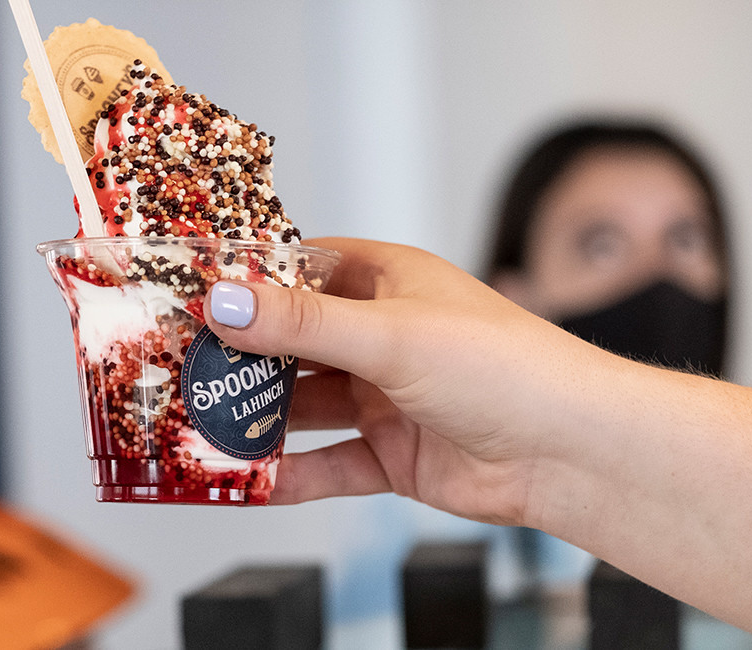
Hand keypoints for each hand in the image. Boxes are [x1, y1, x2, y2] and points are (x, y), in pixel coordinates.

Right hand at [203, 237, 590, 524]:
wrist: (568, 450)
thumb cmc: (503, 366)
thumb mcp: (391, 334)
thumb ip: (305, 325)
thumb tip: (228, 303)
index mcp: (387, 283)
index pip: (301, 272)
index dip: (248, 284)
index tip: (192, 297)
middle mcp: (383, 337)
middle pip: (294, 344)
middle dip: (244, 359)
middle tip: (182, 370)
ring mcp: (385, 397)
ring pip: (305, 406)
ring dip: (260, 419)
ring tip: (201, 427)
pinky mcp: (392, 453)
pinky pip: (329, 464)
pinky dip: (293, 473)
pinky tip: (252, 480)